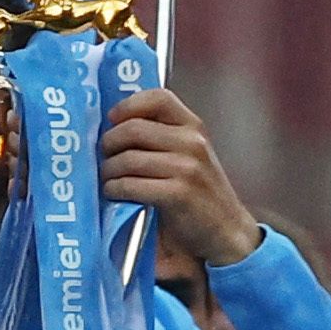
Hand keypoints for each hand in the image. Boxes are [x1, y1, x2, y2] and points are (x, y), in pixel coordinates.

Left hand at [100, 87, 264, 269]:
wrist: (227, 231)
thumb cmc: (200, 194)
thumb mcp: (189, 156)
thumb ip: (162, 138)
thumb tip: (114, 127)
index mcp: (194, 128)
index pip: (158, 98)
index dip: (128, 106)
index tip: (112, 121)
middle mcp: (192, 142)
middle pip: (133, 129)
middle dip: (109, 144)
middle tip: (103, 158)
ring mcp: (187, 168)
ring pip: (127, 159)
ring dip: (108, 171)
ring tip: (107, 180)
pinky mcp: (178, 194)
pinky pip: (131, 185)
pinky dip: (115, 190)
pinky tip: (115, 194)